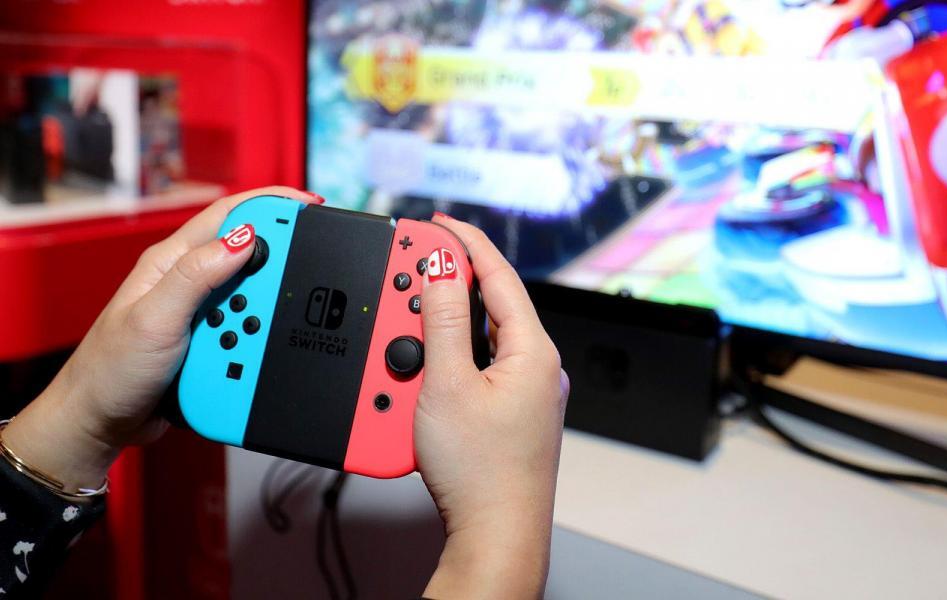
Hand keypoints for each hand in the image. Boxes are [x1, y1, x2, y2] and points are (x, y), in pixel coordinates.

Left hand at [2, 187, 320, 491]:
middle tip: (293, 293)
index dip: (271, 205)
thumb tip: (245, 239)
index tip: (309, 208)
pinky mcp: (212, 341)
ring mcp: (202, 313)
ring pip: (255, 300)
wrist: (100, 422)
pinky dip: (257, 344)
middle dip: (276, 274)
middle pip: (253, 258)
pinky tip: (249, 358)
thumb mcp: (154, 319)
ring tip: (251, 341)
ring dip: (263, 318)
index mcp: (172, 261)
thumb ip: (198, 276)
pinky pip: (249, 334)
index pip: (230, 215)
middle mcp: (190, 281)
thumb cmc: (110, 370)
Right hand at [417, 215, 569, 598]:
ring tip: (409, 316)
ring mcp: (526, 393)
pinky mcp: (509, 414)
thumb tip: (440, 269)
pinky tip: (424, 362)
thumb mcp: (447, 383)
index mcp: (533, 351)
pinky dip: (450, 357)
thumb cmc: (480, 472)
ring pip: (480, 339)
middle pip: (489, 306)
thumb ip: (444, 320)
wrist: (494, 534)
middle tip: (409, 268)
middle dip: (447, 285)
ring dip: (444, 324)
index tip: (436, 223)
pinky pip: (477, 369)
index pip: (500, 276)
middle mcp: (537, 368)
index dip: (465, 243)